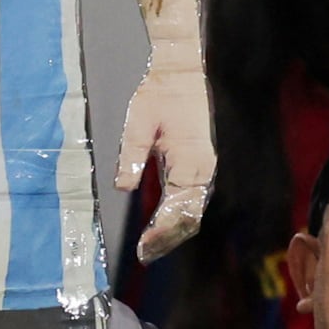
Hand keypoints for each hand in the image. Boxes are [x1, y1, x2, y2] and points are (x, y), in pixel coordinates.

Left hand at [118, 61, 216, 261]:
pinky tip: (161, 226)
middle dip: (167, 240)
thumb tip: (123, 186)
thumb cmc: (160, 94)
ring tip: (150, 248)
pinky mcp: (201, 166)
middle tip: (144, 255)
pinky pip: (192, 200)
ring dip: (173, 232)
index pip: (178, 210)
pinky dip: (178, 218)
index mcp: (191, 161)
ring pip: (193, 212)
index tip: (142, 248)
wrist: (182, 73)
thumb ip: (132, 155)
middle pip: (189, 218)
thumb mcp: (139, 121)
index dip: (161, 233)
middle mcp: (203, 170)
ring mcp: (205, 169)